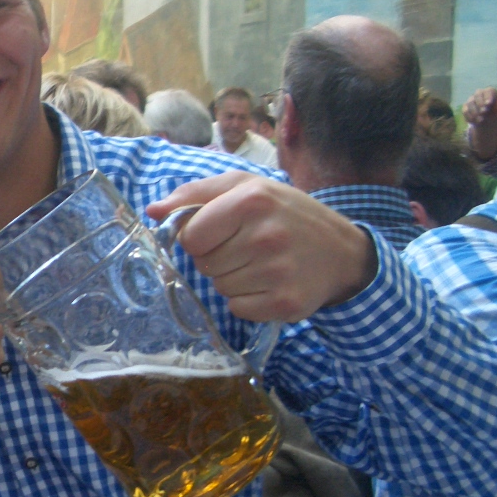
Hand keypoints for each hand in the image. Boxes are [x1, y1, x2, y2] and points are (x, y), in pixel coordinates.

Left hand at [146, 172, 376, 322]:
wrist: (343, 252)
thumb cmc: (286, 214)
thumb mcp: (246, 187)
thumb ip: (194, 194)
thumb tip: (153, 212)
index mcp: (252, 200)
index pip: (191, 235)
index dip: (199, 237)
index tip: (222, 232)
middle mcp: (266, 235)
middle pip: (203, 263)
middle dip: (218, 257)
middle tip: (249, 247)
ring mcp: (278, 272)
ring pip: (219, 287)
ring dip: (233, 279)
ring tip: (262, 264)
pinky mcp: (285, 303)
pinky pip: (238, 309)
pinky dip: (248, 301)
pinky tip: (270, 284)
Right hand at [462, 87, 496, 128]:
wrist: (487, 122)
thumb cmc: (496, 115)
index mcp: (491, 93)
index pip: (489, 90)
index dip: (488, 96)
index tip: (488, 104)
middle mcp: (480, 94)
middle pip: (478, 94)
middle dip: (480, 103)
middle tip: (483, 112)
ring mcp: (471, 100)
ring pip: (470, 103)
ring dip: (475, 112)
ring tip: (480, 120)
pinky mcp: (465, 107)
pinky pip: (465, 111)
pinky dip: (470, 117)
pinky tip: (475, 122)